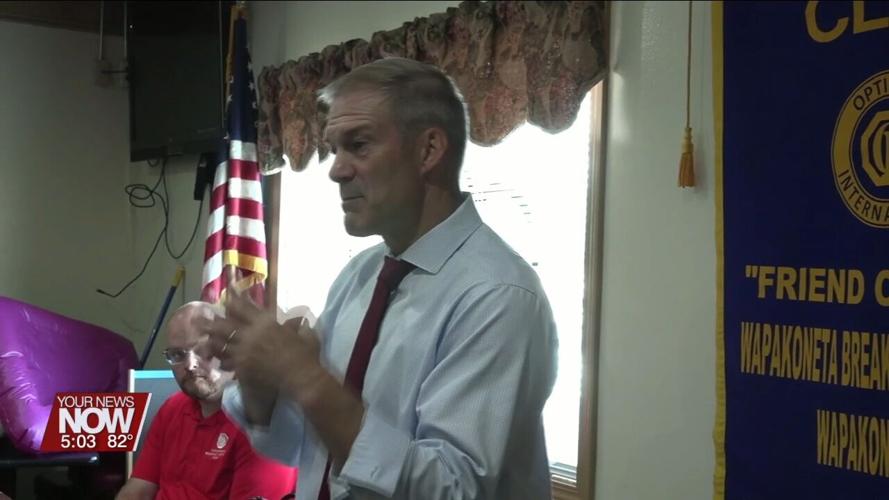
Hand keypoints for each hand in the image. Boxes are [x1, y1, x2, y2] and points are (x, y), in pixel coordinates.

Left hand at [196, 291, 324, 400]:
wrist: (300, 376)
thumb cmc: (305, 353)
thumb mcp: (304, 334)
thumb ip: (297, 327)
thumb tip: (301, 322)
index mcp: (265, 322)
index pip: (244, 306)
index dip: (234, 297)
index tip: (226, 291)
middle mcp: (250, 334)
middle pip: (225, 325)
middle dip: (210, 322)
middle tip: (198, 319)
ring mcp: (244, 351)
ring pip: (221, 344)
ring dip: (211, 342)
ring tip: (203, 341)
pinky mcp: (242, 367)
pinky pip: (227, 362)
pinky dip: (222, 361)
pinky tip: (219, 361)